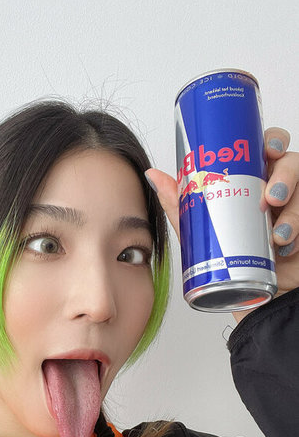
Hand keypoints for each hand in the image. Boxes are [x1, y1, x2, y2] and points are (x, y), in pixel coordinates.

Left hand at [146, 128, 298, 323]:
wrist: (250, 296)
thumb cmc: (229, 257)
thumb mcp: (200, 230)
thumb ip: (181, 203)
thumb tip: (153, 174)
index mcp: (255, 179)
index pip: (270, 147)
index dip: (274, 140)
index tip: (268, 150)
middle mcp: (279, 189)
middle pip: (292, 163)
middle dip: (286, 175)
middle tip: (270, 198)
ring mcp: (296, 208)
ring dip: (293, 211)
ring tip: (276, 234)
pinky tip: (286, 246)